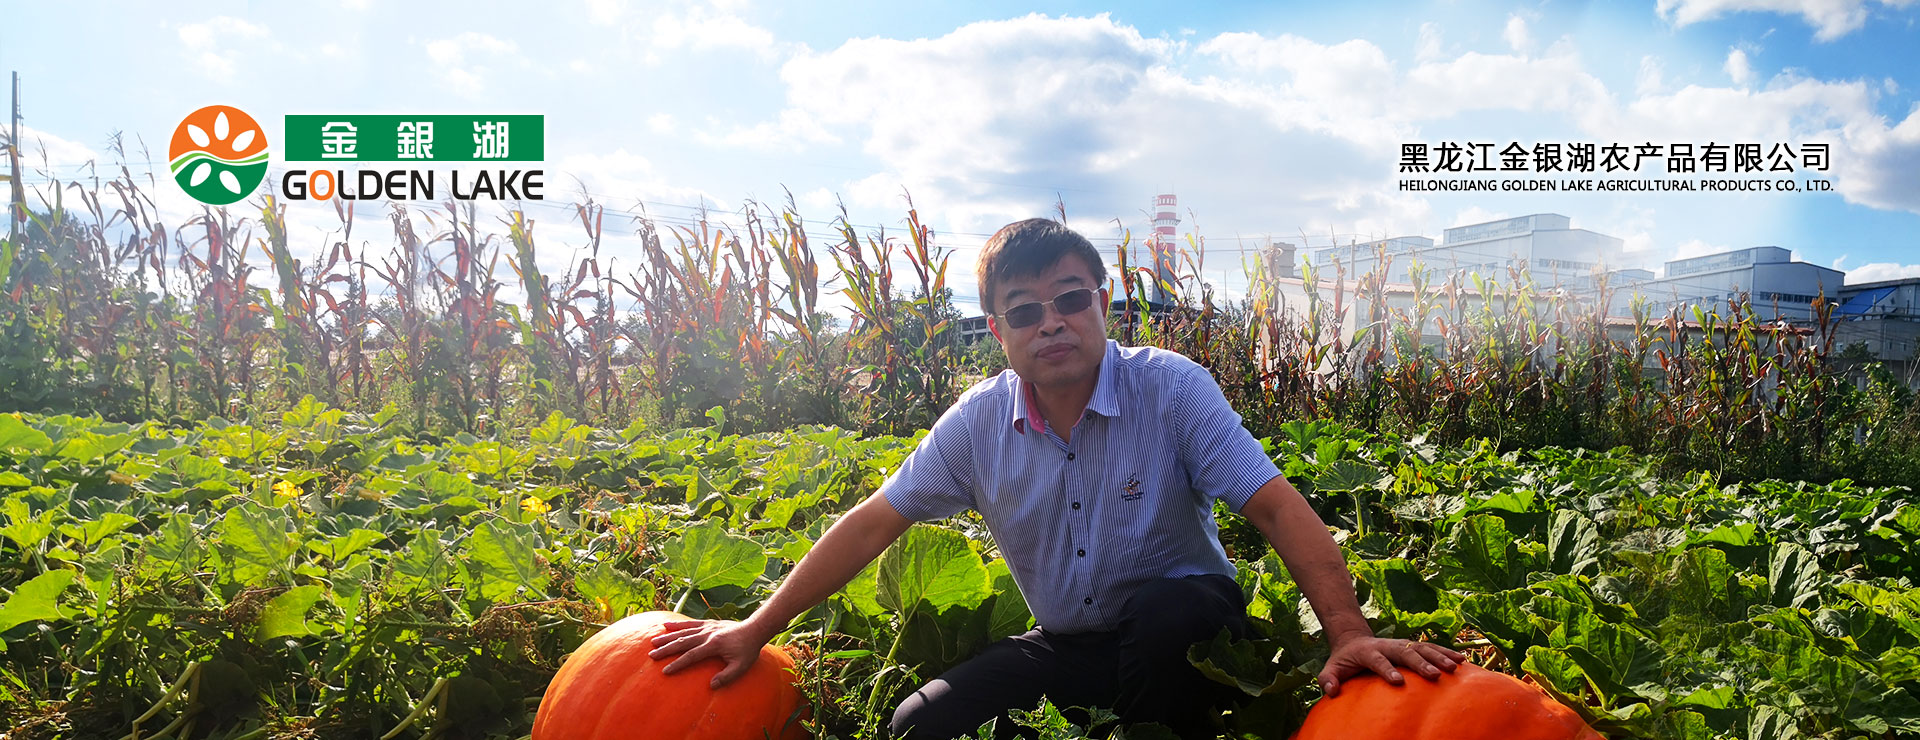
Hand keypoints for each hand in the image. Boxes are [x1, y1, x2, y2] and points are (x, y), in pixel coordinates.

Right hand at [647, 619, 773, 688]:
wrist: (754, 629)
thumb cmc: (748, 650)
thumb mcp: (741, 666)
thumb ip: (727, 676)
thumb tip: (712, 686)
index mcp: (714, 645)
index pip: (692, 656)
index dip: (678, 664)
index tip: (665, 671)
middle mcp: (707, 634)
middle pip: (683, 642)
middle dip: (667, 649)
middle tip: (652, 655)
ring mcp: (707, 627)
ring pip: (684, 632)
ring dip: (668, 637)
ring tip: (653, 642)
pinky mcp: (708, 623)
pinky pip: (690, 623)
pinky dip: (677, 624)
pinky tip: (665, 625)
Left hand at [1318, 636, 1466, 696]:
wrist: (1353, 639)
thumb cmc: (1343, 660)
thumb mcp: (1331, 668)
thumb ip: (1328, 679)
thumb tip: (1331, 691)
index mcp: (1368, 652)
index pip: (1379, 661)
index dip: (1387, 670)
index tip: (1398, 681)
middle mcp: (1387, 645)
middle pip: (1405, 652)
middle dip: (1420, 663)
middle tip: (1434, 675)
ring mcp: (1400, 644)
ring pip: (1421, 647)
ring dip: (1439, 656)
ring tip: (1455, 667)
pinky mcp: (1410, 646)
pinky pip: (1430, 648)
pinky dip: (1446, 653)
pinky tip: (1461, 661)